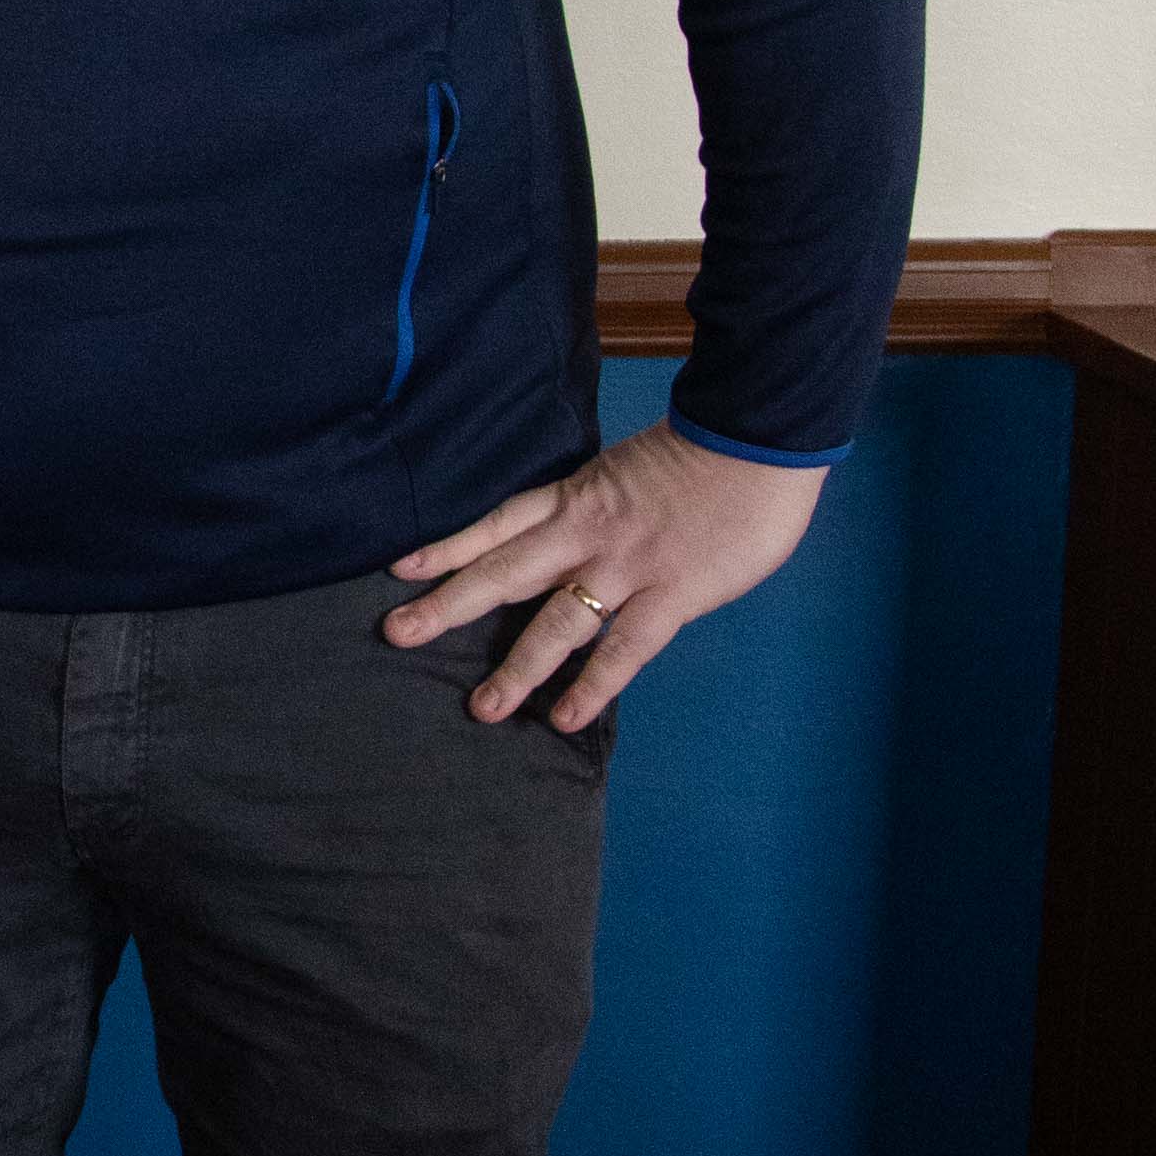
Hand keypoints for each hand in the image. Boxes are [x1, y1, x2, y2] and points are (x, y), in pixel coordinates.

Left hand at [385, 419, 823, 730]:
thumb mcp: (637, 468)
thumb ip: (612, 505)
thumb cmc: (711, 449)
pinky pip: (621, 650)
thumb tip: (600, 536)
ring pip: (554, 622)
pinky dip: (591, 687)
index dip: (450, 546)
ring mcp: (625, 567)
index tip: (402, 568)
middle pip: (503, 572)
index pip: (498, 523)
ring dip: (515, 668)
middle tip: (396, 634)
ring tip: (479, 708)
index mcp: (578, 496)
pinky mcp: (670, 596)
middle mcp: (586, 533)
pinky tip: (562, 719)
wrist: (759, 436)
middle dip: (447, 605)